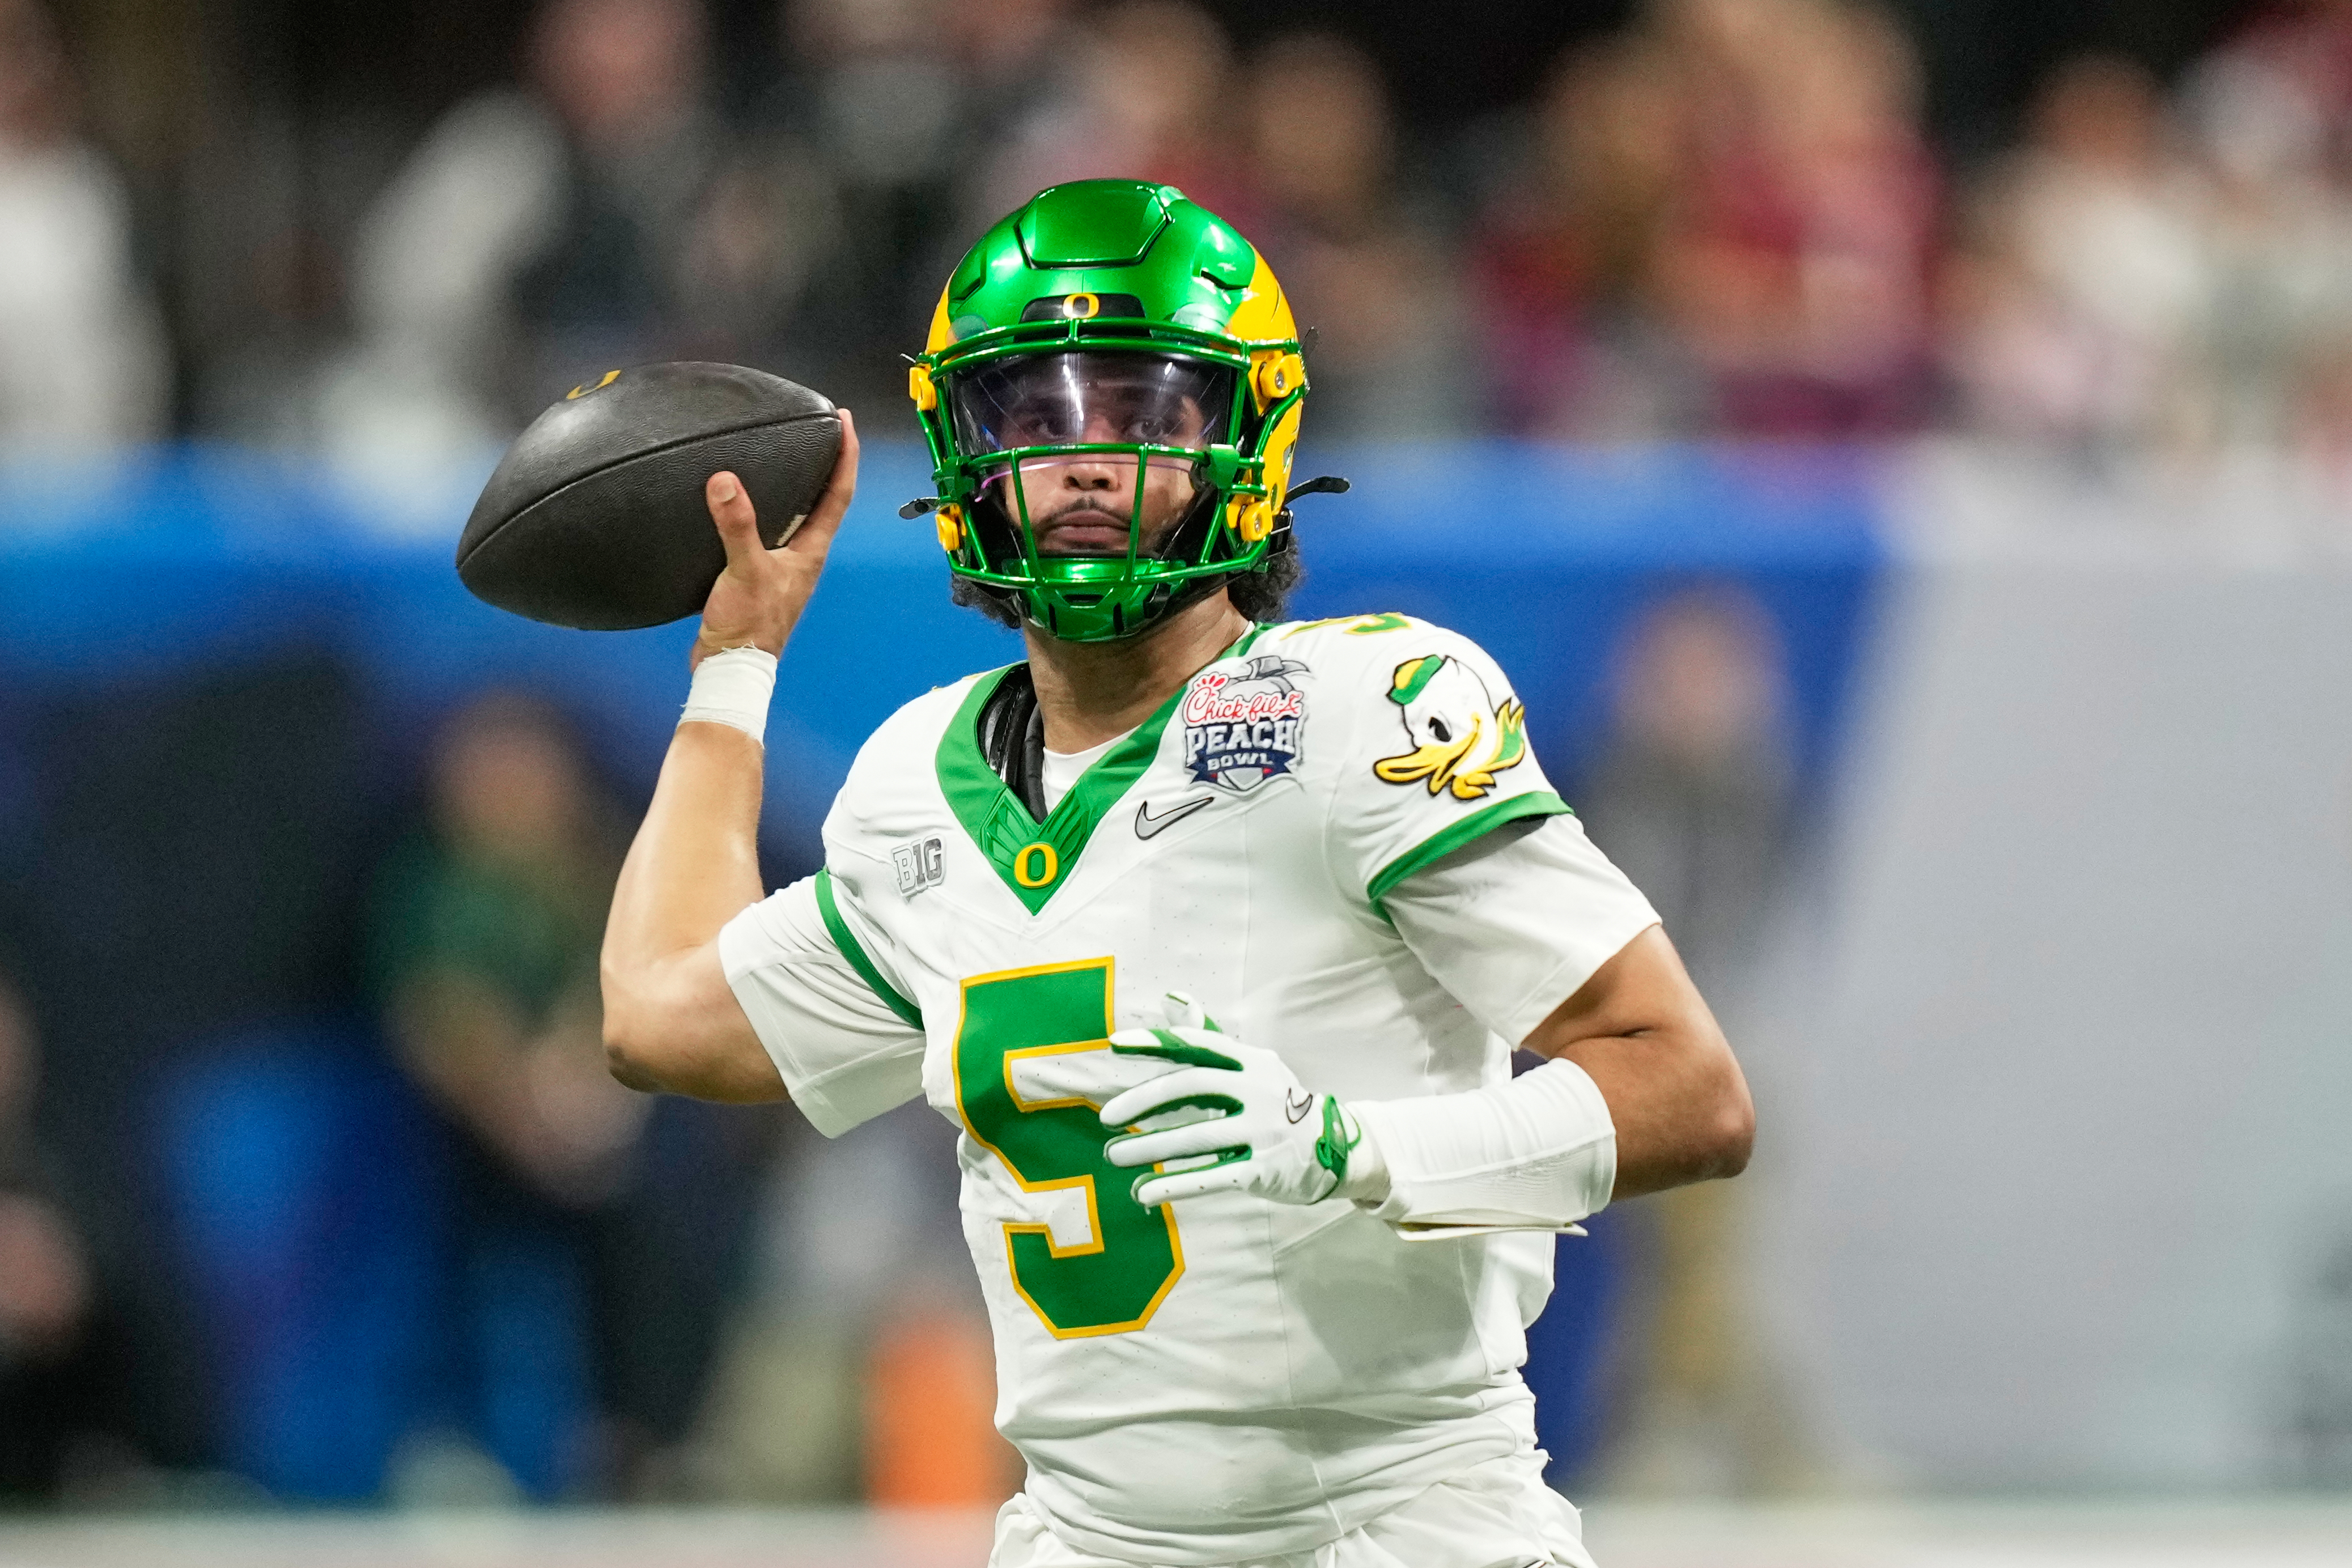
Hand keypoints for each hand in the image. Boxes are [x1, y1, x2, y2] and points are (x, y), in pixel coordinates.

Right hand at [693, 407, 859, 666]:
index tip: (845, 422)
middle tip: (820, 428)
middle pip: (823, 500)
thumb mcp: (744, 570)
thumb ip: (737, 526)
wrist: (730, 665)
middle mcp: (803, 555)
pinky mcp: (758, 572)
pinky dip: (764, 507)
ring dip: (797, 485)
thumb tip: (725, 482)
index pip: (838, 494)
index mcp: (811, 550)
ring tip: (787, 453)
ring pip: (796, 515)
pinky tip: (745, 499)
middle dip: (825, 463)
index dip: (845, 456)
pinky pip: (767, 529)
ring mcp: (782, 564)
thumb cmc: (748, 626)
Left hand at [1097, 999, 1361, 1209]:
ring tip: (1113, 1155)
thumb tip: (1171, 1000)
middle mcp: (1258, 1090)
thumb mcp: (1252, 1066)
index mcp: (1252, 1061)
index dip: (1157, 1042)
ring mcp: (1262, 1131)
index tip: (1116, 1043)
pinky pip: (1210, 1177)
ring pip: (1196, 1137)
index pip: (1198, 1044)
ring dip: (1149, 1147)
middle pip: (1192, 1087)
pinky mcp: (1263, 1169)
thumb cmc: (1279, 1103)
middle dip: (1143, 1101)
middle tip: (1106, 1117)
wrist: (1337, 1147)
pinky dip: (1173, 1185)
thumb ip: (1209, 1038)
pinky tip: (1142, 1190)